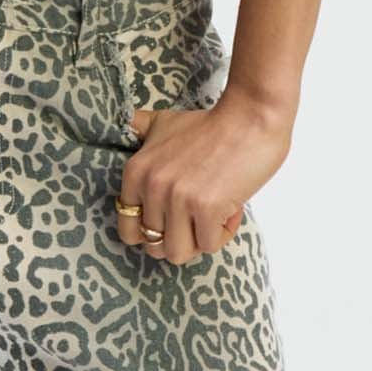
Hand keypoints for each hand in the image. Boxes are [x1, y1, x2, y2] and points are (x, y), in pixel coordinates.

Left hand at [115, 81, 291, 263]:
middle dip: (180, 237)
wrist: (250, 117)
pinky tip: (230, 208)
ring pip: (178, 253)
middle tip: (197, 218)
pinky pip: (209, 245)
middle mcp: (152, 187)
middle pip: (155, 246)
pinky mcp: (207, 208)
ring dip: (198, 241)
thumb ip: (137, 130)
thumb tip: (121, 126)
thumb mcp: (162, 123)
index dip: (154, 231)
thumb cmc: (211, 124)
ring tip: (212, 216)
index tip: (174, 218)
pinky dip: (223, 232)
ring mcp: (179, 199)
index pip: (128, 231)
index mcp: (135, 172)